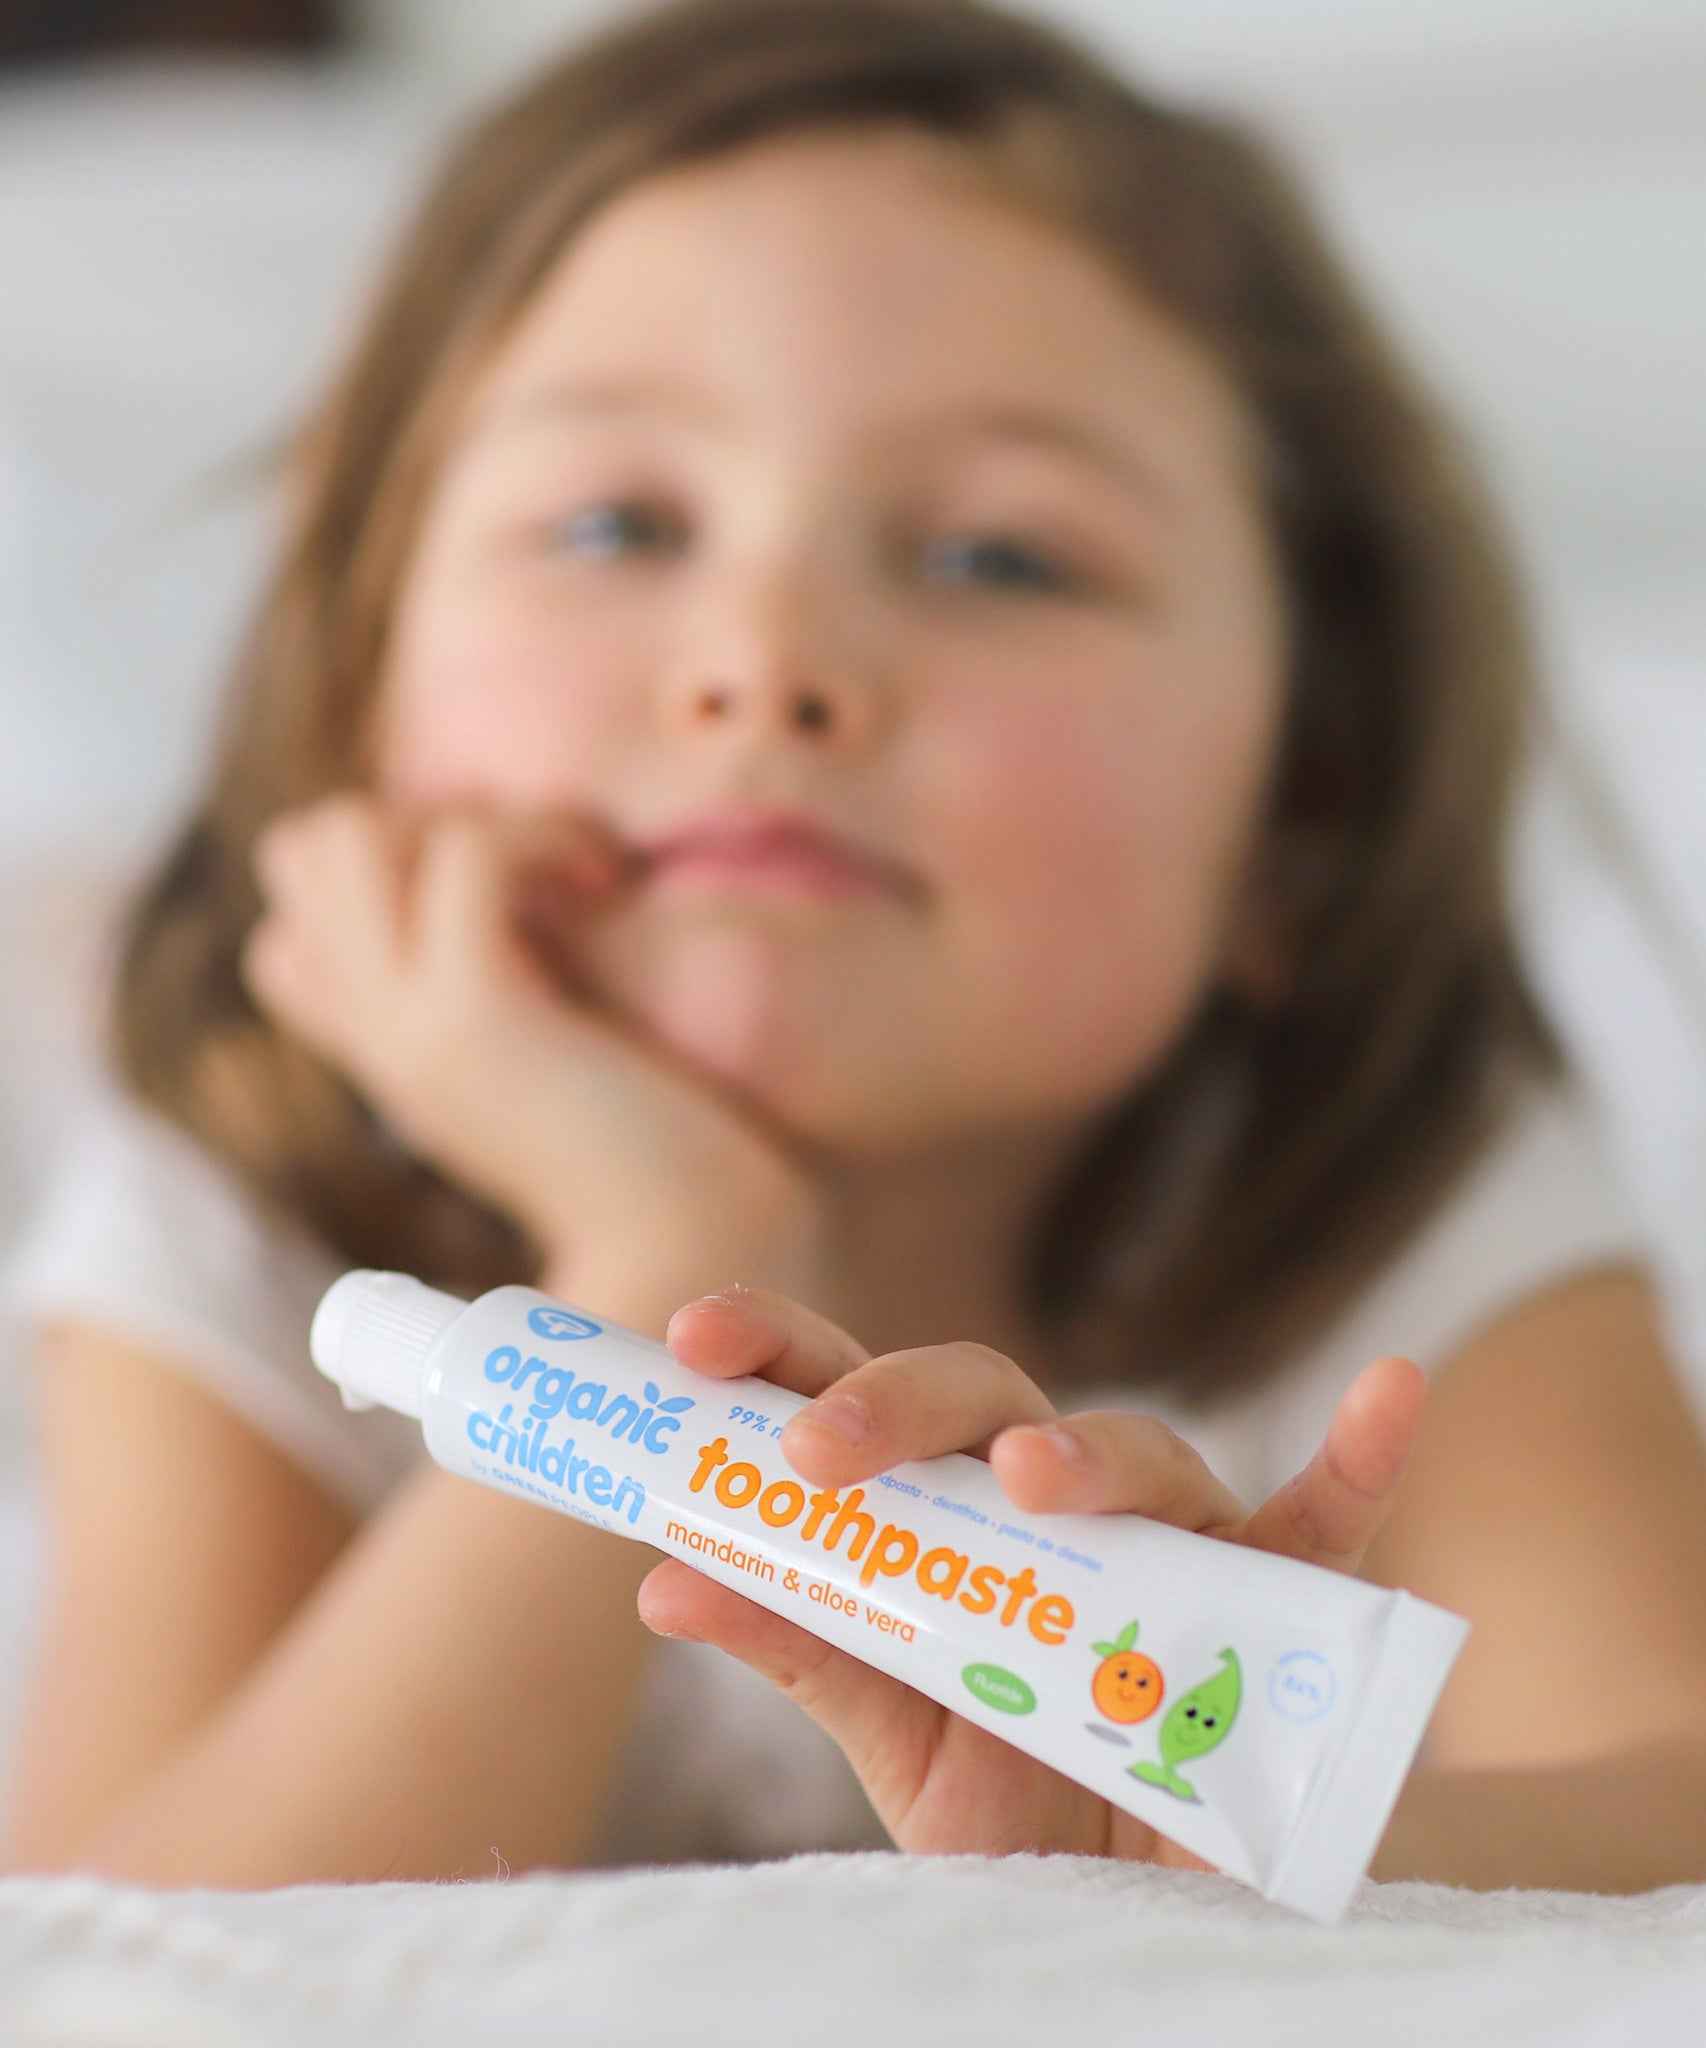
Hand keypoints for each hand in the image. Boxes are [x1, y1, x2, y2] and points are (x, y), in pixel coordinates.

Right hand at [241, 796, 823, 1310]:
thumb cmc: (657, 1152)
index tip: (506, 897)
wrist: (696, 1245)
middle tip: (537, 866)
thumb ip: (514, 996)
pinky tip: (605, 882)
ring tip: (571, 867)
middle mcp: (377, 1037)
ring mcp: (409, 1028)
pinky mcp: (474, 1018)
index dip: (384, 877)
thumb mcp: (554, 1060)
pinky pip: (460, 853)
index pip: (288, 929)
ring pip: (344, 833)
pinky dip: (537, 835)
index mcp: (389, 1052)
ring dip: (473, 815)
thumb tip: (531, 907)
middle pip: (301, 850)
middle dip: (422, 811)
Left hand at [638, 1288, 1425, 1864]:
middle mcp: (1054, 1502)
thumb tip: (663, 1575)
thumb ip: (800, 1646)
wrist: (1142, 1915)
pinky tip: (1388, 1392)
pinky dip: (1363, 1457)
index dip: (781, 1347)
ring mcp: (1169, 1544)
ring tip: (1031, 1484)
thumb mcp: (892, 1729)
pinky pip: (1334, 1524)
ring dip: (1088, 1452)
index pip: (859, 1394)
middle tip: (822, 1451)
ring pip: (1138, 1451)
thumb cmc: (1012, 1794)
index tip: (691, 1340)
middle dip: (899, 1400)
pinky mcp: (1280, 1611)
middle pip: (984, 1397)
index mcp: (944, 1511)